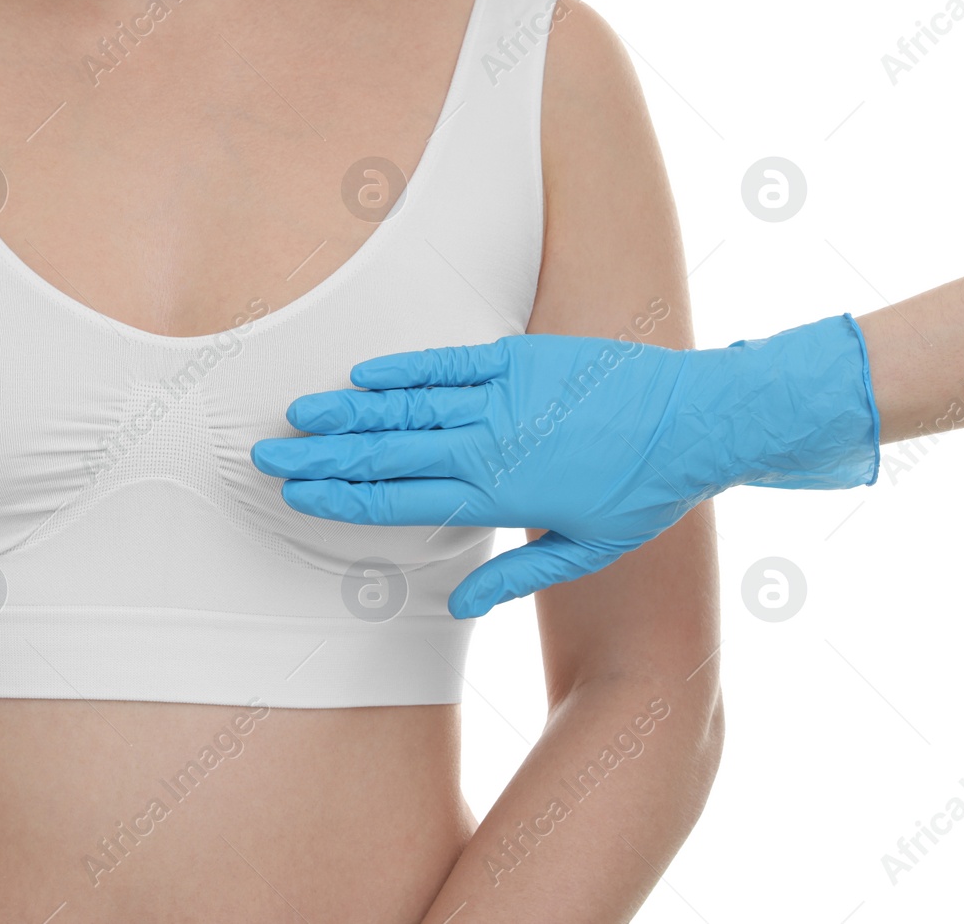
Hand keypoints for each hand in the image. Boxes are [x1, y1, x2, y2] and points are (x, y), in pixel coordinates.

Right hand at [250, 316, 879, 617]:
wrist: (696, 421)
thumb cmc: (642, 494)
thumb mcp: (585, 552)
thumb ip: (515, 578)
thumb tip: (458, 604)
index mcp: (497, 496)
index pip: (399, 500)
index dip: (342, 498)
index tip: (296, 494)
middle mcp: (488, 446)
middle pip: (385, 454)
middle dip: (321, 456)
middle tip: (266, 452)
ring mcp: (501, 398)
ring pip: (407, 408)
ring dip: (347, 412)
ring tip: (297, 413)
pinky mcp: (520, 359)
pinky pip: (448, 363)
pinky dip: (404, 369)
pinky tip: (362, 374)